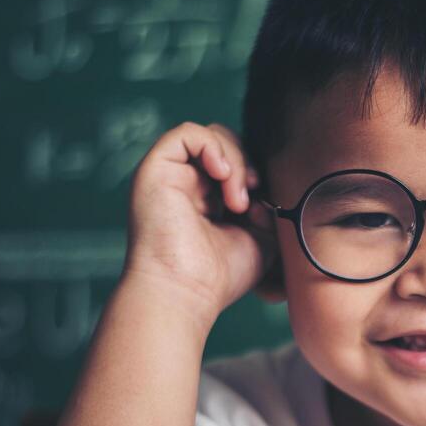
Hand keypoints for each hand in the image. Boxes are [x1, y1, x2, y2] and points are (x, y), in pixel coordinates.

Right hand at [125, 121, 277, 324]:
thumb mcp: (261, 237)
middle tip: (253, 200)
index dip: (257, 175)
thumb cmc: (220, 276)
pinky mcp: (156, 168)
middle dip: (248, 165)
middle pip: (227, 145)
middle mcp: (187, 184)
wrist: (186, 291)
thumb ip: (269, 207)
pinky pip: (187, 133)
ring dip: (235, 161)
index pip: (239, 164)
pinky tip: (223, 176)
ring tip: (237, 200)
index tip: (265, 205)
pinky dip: (213, 147)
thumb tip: (268, 185)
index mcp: (208, 201)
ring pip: (211, 136)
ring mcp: (171, 175)